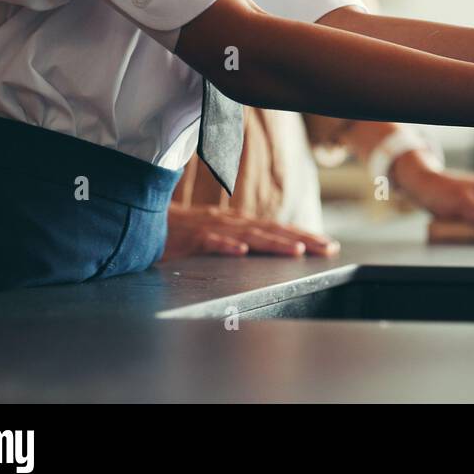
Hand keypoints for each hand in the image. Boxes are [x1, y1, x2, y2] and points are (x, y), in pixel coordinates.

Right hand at [160, 206, 339, 259]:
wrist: (145, 222)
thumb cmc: (181, 232)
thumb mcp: (216, 235)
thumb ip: (239, 239)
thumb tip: (264, 251)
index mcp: (238, 223)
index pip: (277, 228)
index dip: (303, 234)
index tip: (328, 244)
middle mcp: (230, 223)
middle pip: (271, 230)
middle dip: (302, 238)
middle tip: (327, 248)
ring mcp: (211, 228)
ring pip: (248, 235)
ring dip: (273, 243)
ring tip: (296, 251)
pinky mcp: (191, 238)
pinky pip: (210, 242)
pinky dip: (226, 246)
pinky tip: (240, 251)